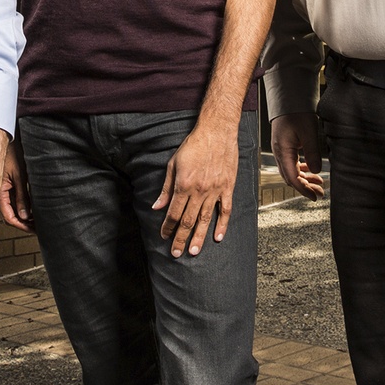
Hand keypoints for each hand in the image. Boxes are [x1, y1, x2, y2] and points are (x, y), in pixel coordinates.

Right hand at [0, 137, 32, 232]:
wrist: (2, 135)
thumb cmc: (11, 151)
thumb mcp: (19, 174)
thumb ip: (22, 196)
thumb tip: (26, 216)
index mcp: (0, 191)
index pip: (10, 216)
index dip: (21, 225)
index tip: (33, 229)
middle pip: (10, 216)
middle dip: (23, 224)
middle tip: (36, 229)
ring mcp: (2, 188)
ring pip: (11, 209)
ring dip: (23, 217)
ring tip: (36, 221)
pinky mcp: (5, 183)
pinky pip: (12, 201)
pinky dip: (21, 208)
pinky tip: (31, 209)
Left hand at [152, 121, 238, 257]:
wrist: (217, 131)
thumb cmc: (194, 145)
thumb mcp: (173, 164)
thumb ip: (166, 188)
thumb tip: (157, 206)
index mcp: (183, 184)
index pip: (174, 213)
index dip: (168, 227)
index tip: (164, 236)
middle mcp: (199, 190)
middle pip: (188, 220)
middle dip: (180, 238)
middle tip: (176, 253)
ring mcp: (215, 190)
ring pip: (205, 219)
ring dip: (198, 237)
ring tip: (194, 252)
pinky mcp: (228, 187)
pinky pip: (225, 210)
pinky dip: (222, 225)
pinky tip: (218, 237)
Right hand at [270, 111, 324, 199]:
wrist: (289, 99)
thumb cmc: (297, 112)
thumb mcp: (309, 132)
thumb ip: (313, 153)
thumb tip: (316, 170)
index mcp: (283, 151)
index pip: (292, 178)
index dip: (304, 190)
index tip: (315, 196)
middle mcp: (279, 152)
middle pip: (290, 177)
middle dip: (305, 187)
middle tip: (320, 192)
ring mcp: (281, 150)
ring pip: (291, 171)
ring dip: (304, 179)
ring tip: (319, 182)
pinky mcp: (284, 146)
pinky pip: (291, 163)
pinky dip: (302, 170)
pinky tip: (311, 171)